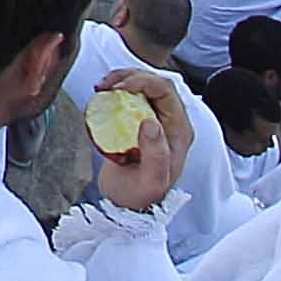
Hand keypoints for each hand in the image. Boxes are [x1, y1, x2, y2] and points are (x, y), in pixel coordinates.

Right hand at [86, 64, 193, 217]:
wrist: (127, 205)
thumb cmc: (141, 196)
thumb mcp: (152, 181)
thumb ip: (156, 155)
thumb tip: (151, 122)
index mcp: (179, 130)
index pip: (166, 91)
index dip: (144, 82)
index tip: (119, 88)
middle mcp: (170, 121)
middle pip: (155, 83)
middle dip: (130, 76)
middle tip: (105, 84)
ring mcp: (154, 120)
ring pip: (143, 85)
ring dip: (121, 79)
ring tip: (102, 87)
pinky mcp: (138, 121)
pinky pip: (130, 96)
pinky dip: (115, 89)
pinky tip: (101, 95)